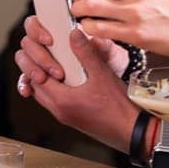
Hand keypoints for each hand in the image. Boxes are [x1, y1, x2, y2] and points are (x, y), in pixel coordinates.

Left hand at [15, 16, 136, 151]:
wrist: (135, 133)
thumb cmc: (120, 107)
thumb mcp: (103, 75)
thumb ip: (86, 53)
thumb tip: (73, 33)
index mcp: (61, 100)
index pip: (34, 76)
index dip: (38, 60)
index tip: (47, 48)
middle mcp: (58, 110)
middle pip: (34, 85)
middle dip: (36, 68)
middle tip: (48, 55)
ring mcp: (63, 116)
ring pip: (41, 94)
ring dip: (44, 79)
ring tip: (56, 65)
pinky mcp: (71, 119)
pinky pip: (52, 102)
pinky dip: (53, 89)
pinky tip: (66, 80)